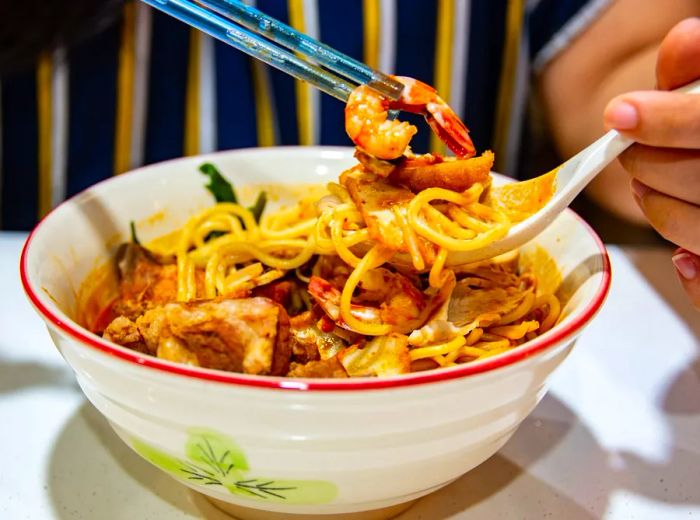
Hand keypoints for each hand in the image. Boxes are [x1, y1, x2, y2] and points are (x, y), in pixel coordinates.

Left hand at [604, 17, 699, 308]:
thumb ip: (699, 70)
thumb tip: (683, 40)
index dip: (666, 119)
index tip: (620, 113)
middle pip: (699, 178)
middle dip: (649, 164)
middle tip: (630, 153)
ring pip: (697, 230)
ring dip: (660, 209)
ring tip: (650, 187)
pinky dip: (695, 273)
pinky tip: (685, 256)